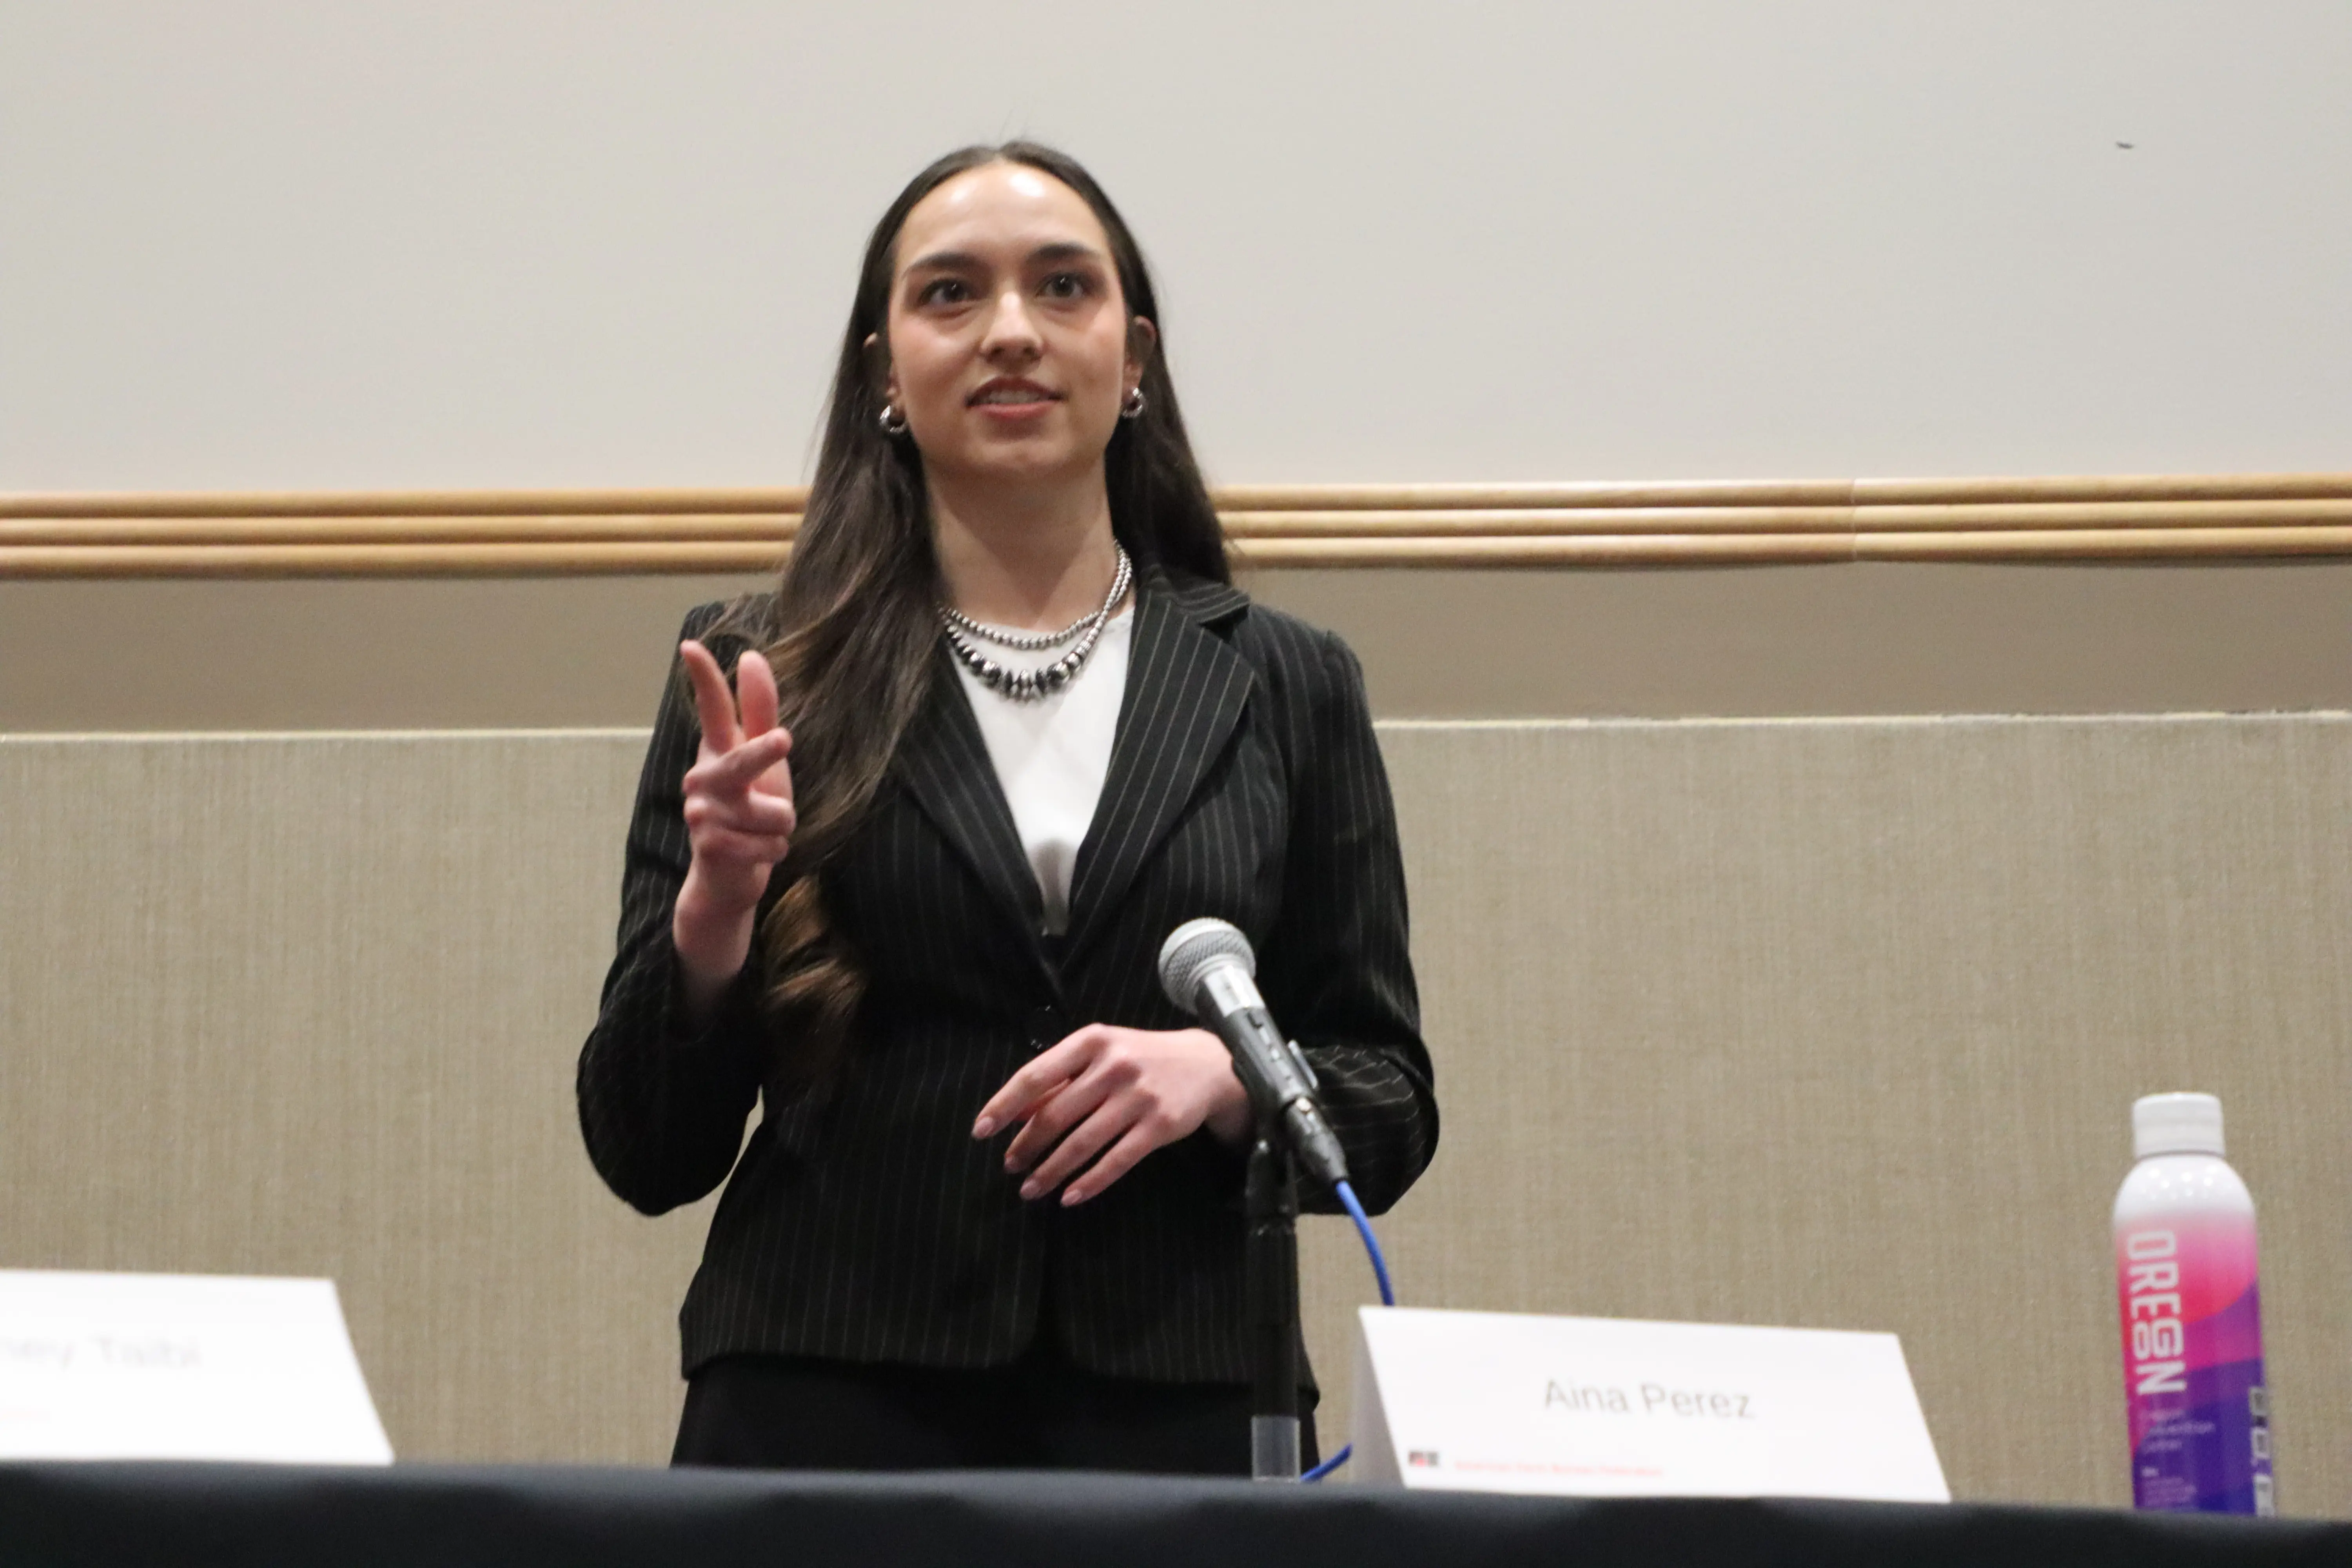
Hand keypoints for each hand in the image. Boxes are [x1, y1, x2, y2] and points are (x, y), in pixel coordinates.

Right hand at [671, 640, 795, 1003]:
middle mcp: (702, 778)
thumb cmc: (749, 812)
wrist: (729, 878)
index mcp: (717, 752)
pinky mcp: (709, 846)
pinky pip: (769, 843)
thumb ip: (759, 712)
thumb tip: (751, 656)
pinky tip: (753, 854)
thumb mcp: (763, 763)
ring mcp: (700, 812)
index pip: (711, 709)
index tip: (690, 645)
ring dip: (780, 828)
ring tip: (760, 834)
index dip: (703, 678)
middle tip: (784, 741)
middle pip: (743, 759)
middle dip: (764, 751)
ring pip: (774, 812)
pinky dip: (773, 851)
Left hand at [971, 1026, 1251, 1205]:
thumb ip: (1058, 1079)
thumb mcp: (1099, 1055)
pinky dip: (1090, 1182)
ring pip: (1082, 1143)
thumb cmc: (1139, 1059)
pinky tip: (1070, 1197)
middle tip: (1010, 1167)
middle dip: (1026, 1146)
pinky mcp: (1160, 1126)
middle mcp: (1113, 1066)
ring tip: (1030, 1189)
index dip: (1003, 1105)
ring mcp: (1138, 1097)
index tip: (981, 1131)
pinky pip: (1117, 1161)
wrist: (1206, 1064)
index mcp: (1091, 1042)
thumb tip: (1012, 1113)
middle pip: (1055, 1114)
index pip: (1035, 1076)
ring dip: (1051, 1171)